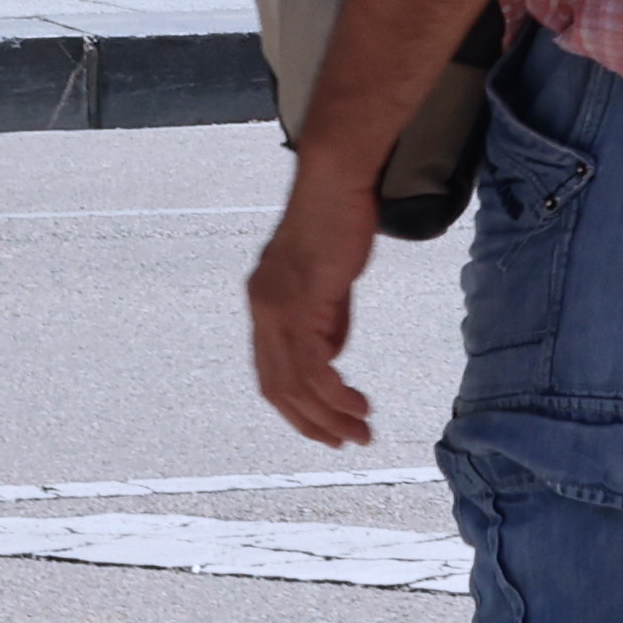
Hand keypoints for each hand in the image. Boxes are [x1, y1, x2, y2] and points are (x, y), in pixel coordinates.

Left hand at [247, 163, 386, 448]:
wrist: (336, 181)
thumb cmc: (337, 219)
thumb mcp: (328, 280)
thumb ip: (327, 320)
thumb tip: (331, 358)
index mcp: (264, 304)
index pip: (271, 372)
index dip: (296, 407)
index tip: (327, 427)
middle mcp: (262, 310)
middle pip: (277, 388)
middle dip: (312, 422)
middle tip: (346, 441)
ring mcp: (277, 308)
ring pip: (296, 384)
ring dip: (329, 415)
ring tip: (361, 431)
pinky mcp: (301, 303)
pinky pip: (314, 366)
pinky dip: (334, 393)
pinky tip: (357, 403)